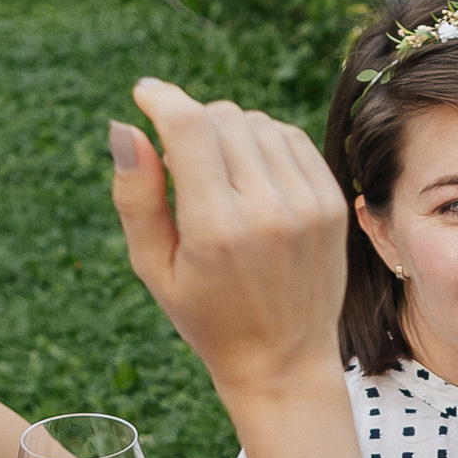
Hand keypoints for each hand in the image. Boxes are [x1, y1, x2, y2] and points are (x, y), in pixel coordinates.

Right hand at [112, 81, 348, 408]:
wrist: (284, 362)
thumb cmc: (208, 317)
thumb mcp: (153, 266)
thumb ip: (135, 196)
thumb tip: (126, 125)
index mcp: (216, 228)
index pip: (189, 126)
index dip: (161, 98)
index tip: (146, 96)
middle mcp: (267, 211)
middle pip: (221, 117)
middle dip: (192, 123)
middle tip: (183, 161)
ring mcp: (307, 206)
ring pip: (257, 123)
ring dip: (229, 133)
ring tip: (219, 176)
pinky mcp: (331, 205)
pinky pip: (291, 138)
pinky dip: (265, 142)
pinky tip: (252, 176)